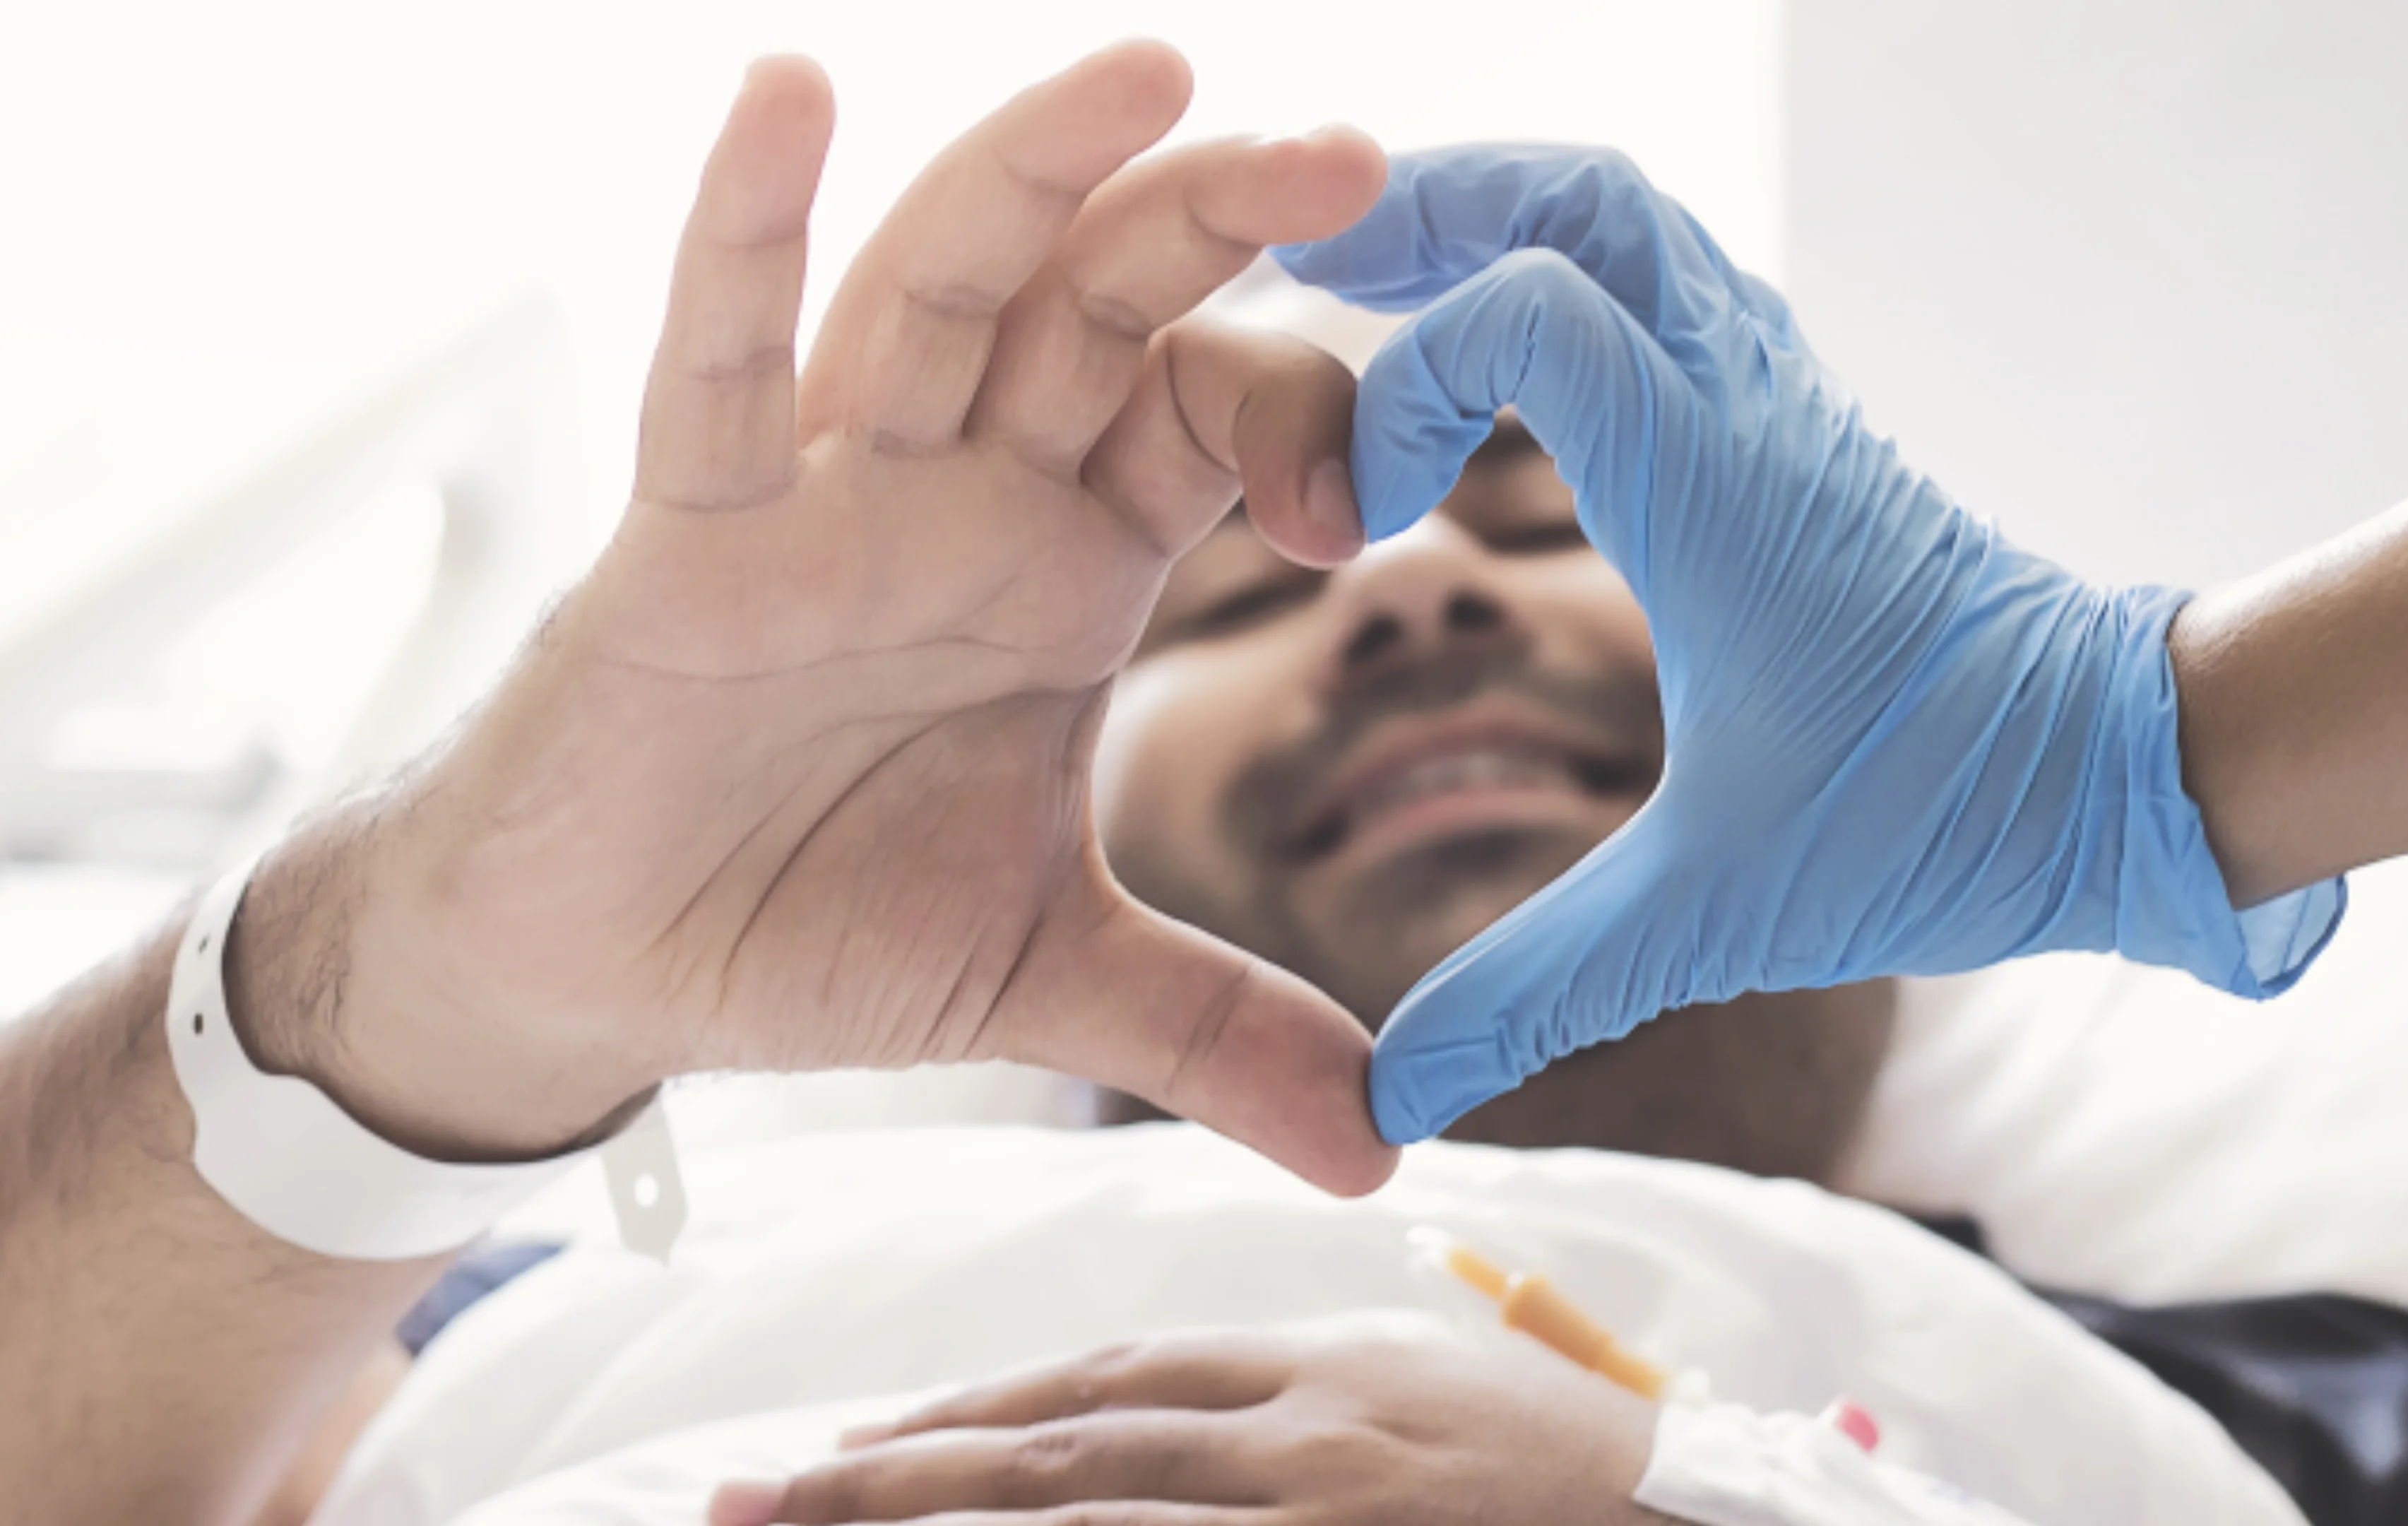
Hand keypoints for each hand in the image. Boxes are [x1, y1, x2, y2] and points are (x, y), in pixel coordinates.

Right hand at [231, 45, 1396, 1192]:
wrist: (606, 976)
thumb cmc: (807, 920)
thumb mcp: (1049, 976)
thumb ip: (1215, 1033)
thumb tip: (1382, 1146)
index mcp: (1065, 566)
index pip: (1209, 419)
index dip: (1307, 411)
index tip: (1387, 485)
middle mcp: (960, 497)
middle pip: (1101, 309)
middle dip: (1216, 221)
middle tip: (1354, 156)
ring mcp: (824, 497)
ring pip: (938, 292)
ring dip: (1035, 175)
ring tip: (1150, 69)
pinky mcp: (686, 537)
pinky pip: (716, 369)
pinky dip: (738, 236)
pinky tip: (788, 100)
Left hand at [718, 1315, 1667, 1525]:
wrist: (1705, 1520)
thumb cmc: (1569, 1464)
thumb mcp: (1427, 1385)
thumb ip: (1302, 1386)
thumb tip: (1169, 1406)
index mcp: (1319, 1362)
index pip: (1107, 1376)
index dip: (972, 1411)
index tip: (857, 1443)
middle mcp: (1300, 1437)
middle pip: (1062, 1448)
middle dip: (894, 1478)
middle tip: (752, 1501)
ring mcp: (1320, 1519)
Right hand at [1275, 148, 2346, 1140]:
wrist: (2129, 770)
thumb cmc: (1944, 816)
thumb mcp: (1716, 910)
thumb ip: (1536, 989)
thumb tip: (1393, 1104)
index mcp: (1712, 487)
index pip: (1526, 309)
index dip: (1400, 377)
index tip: (1361, 518)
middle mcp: (1748, 405)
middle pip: (1585, 196)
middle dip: (1437, 205)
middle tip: (1317, 265)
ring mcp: (1784, 399)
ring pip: (1639, 220)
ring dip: (1507, 220)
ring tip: (1383, 276)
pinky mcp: (1804, 426)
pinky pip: (1677, 285)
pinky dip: (1575, 276)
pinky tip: (1513, 355)